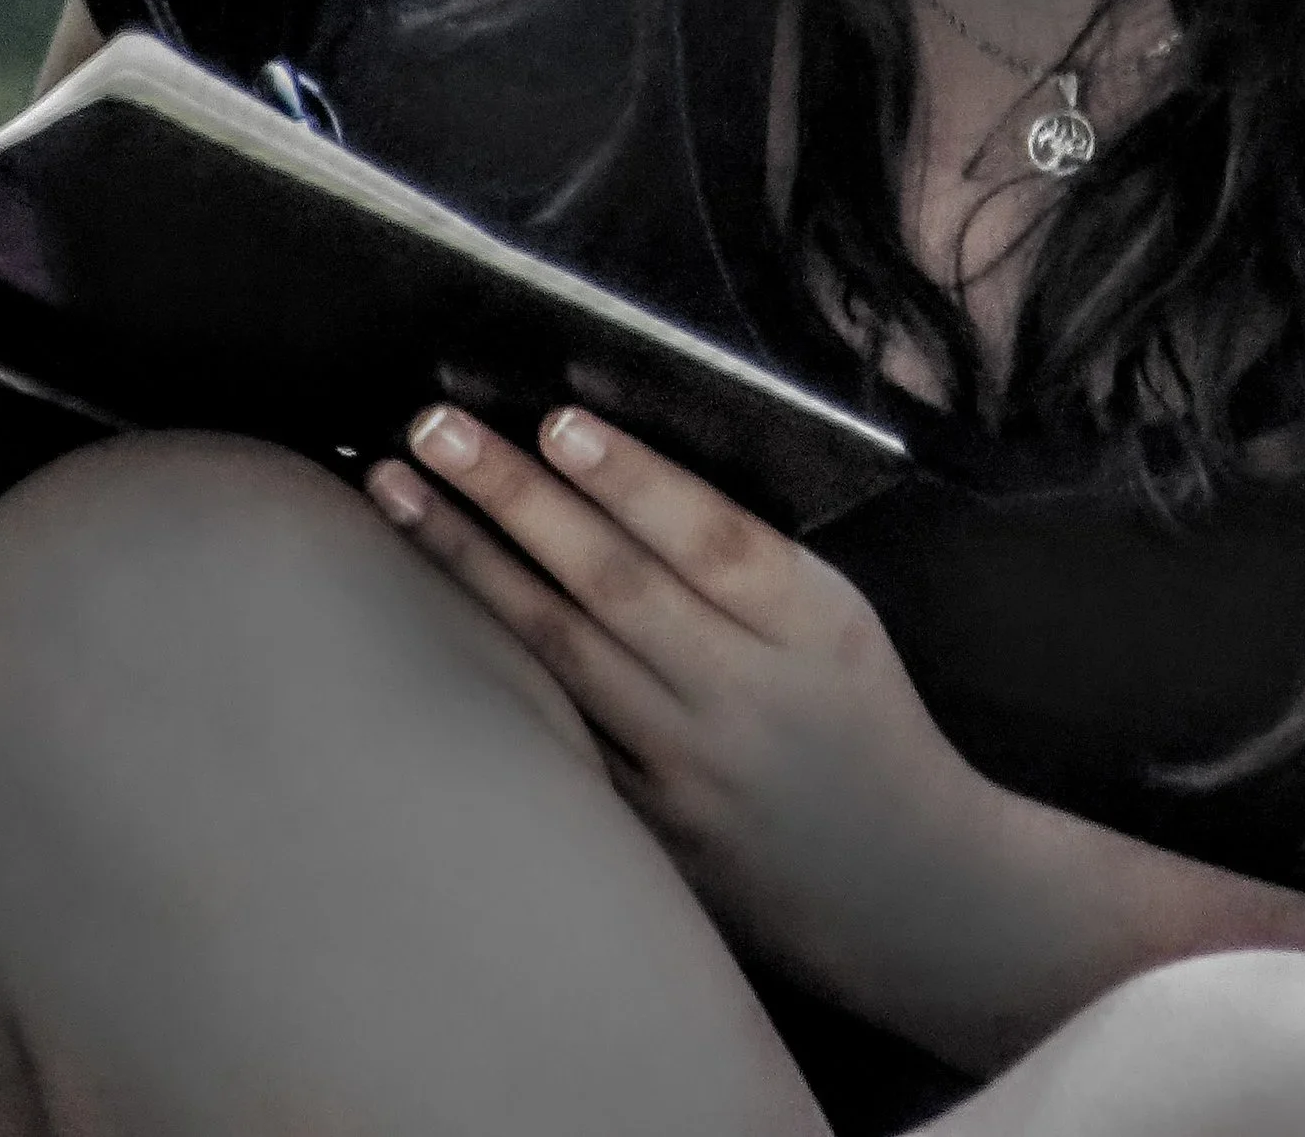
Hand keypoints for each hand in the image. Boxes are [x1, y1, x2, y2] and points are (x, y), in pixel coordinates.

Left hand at [362, 403, 1021, 1049]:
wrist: (908, 884)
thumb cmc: (864, 716)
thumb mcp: (839, 617)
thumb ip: (746, 557)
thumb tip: (610, 462)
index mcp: (811, 624)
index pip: (710, 538)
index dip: (633, 480)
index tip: (557, 420)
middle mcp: (744, 694)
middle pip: (614, 584)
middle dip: (515, 497)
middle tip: (434, 426)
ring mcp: (688, 770)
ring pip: (562, 652)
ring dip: (470, 563)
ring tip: (396, 490)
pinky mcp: (648, 831)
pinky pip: (558, 738)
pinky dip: (490, 669)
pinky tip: (419, 615)